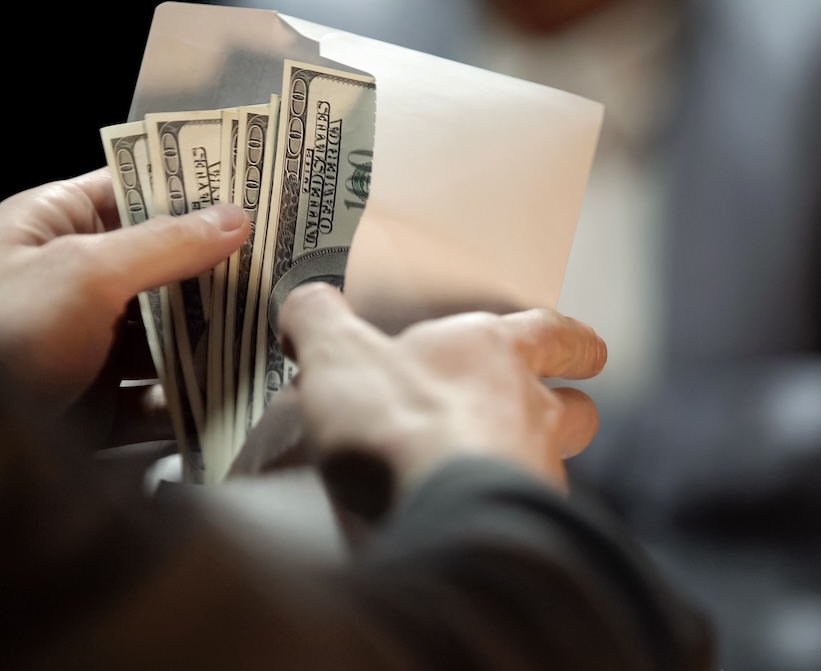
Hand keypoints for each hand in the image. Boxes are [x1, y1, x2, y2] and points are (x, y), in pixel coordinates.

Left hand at [0, 168, 249, 411]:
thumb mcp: (83, 272)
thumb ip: (164, 244)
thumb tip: (233, 217)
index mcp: (54, 227)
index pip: (136, 192)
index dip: (193, 193)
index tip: (256, 196)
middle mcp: (72, 282)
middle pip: (161, 269)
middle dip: (216, 275)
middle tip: (282, 270)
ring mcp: (86, 346)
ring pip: (167, 336)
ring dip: (213, 340)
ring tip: (272, 335)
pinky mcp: (97, 403)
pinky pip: (157, 396)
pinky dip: (193, 399)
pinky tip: (235, 396)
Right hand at [278, 283, 606, 491]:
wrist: (437, 515)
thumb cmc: (399, 422)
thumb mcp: (337, 352)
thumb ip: (319, 318)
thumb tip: (307, 302)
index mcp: (494, 352)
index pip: (554, 333)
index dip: (570, 339)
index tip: (585, 349)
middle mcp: (530, 410)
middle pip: (575, 408)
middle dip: (566, 409)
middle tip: (540, 412)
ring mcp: (535, 472)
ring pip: (555, 463)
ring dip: (530, 463)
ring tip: (484, 473)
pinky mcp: (528, 529)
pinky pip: (529, 515)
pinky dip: (504, 513)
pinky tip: (466, 520)